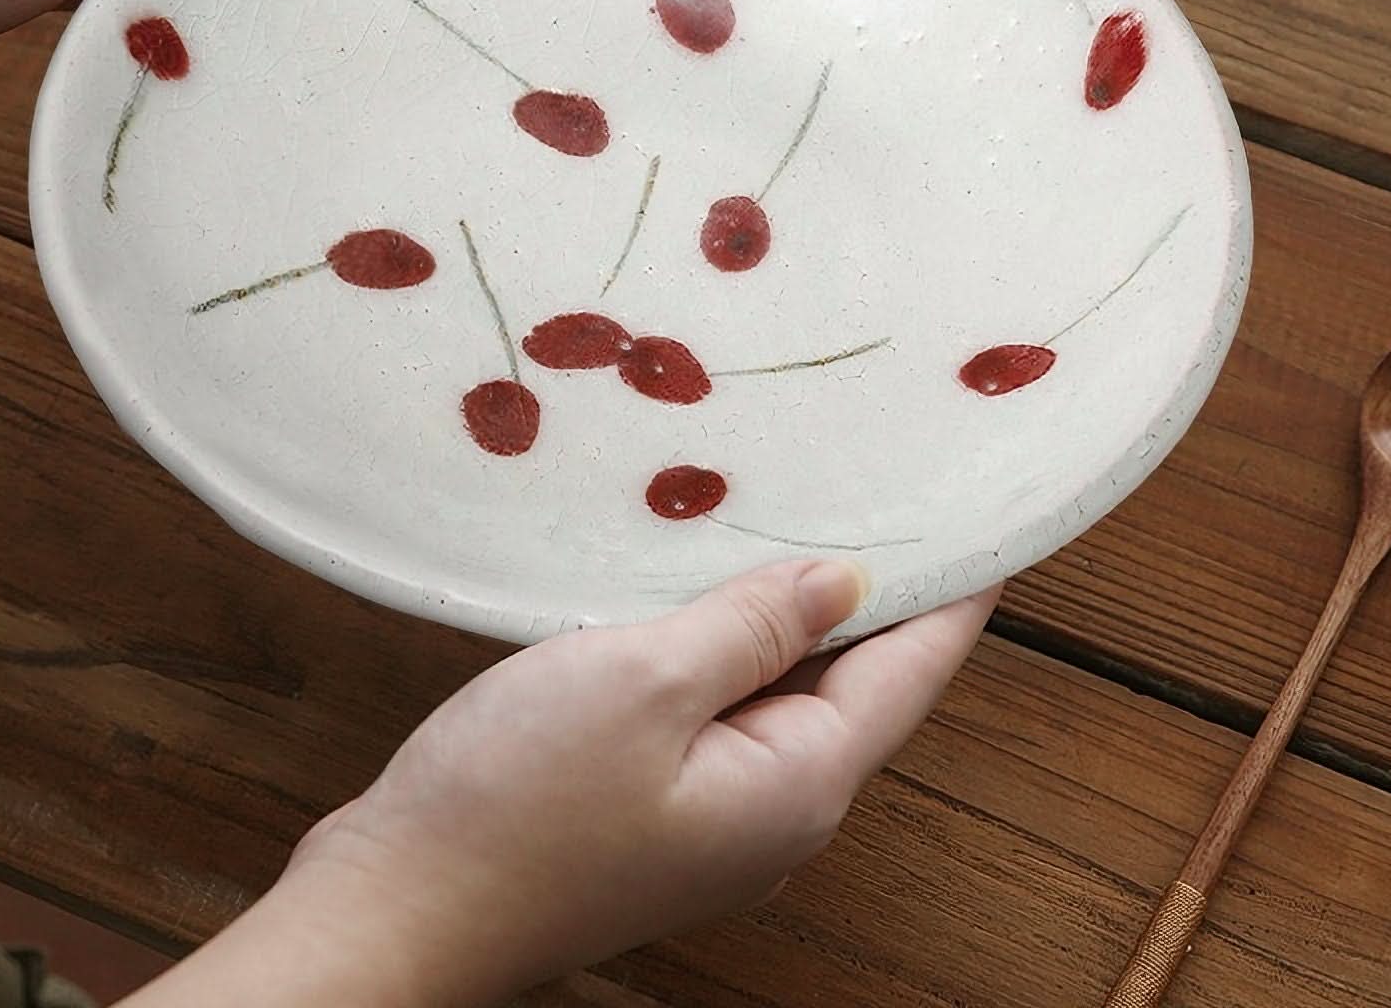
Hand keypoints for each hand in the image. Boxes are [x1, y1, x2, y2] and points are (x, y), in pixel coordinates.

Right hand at [127, 562, 996, 1007]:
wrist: (399, 904)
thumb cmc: (519, 798)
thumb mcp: (648, 680)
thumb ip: (755, 625)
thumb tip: (846, 580)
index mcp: (799, 781)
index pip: (910, 670)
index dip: (954, 591)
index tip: (990, 520)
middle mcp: (777, 808)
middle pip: (854, 682)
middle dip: (874, 590)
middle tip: (887, 486)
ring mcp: (715, 814)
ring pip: (782, 691)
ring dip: (790, 612)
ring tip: (798, 514)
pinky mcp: (657, 805)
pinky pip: (721, 709)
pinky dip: (728, 644)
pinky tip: (703, 590)